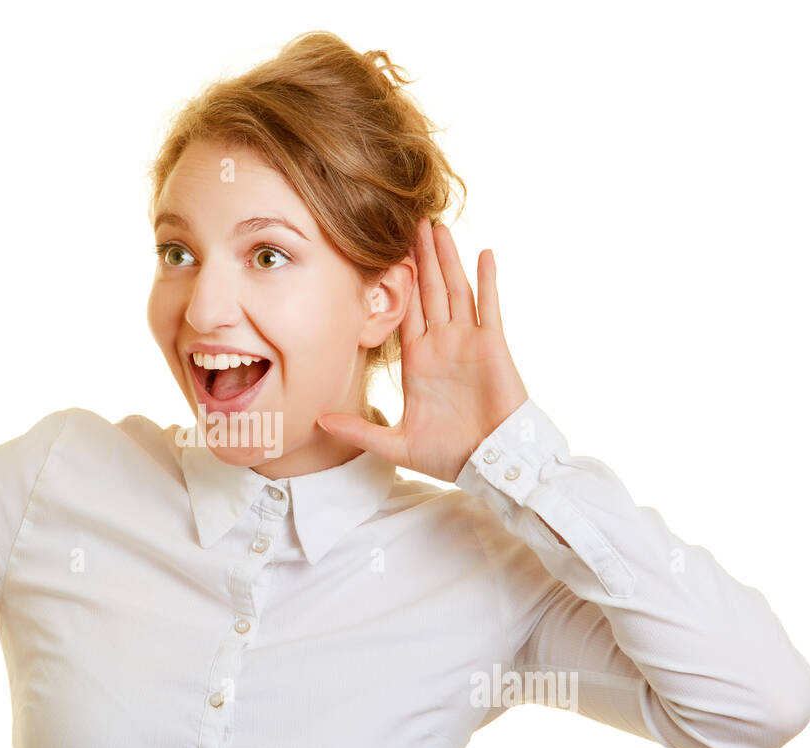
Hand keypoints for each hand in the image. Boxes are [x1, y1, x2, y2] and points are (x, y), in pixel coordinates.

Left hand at [318, 218, 528, 482]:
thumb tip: (318, 421)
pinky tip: (483, 252)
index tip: (383, 254)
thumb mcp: (394, 443)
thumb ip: (357, 429)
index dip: (396, 284)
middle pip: (429, 291)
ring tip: (437, 225)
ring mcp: (467, 342)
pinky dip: (486, 280)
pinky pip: (488, 306)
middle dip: (419, 257)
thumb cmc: (449, 455)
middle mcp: (441, 345)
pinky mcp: (492, 346)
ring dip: (446, 258)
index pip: (404, 312)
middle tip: (411, 221)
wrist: (489, 463)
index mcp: (418, 361)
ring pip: (454, 289)